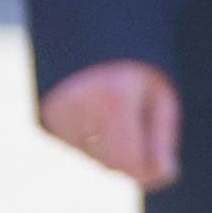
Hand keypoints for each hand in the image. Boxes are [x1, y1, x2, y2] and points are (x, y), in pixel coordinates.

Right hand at [40, 61, 183, 190]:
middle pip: (111, 163)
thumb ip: (163, 135)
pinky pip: (76, 147)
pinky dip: (91, 141)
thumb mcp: (161, 93)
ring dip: (111, 149)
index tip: (161, 165)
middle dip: (132, 159)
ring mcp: (59, 113)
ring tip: (121, 115)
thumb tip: (165, 174)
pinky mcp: (46, 119)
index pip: (129, 161)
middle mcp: (81, 107)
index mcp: (115, 99)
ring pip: (93, 158)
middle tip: (144, 133)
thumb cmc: (137, 68)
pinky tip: (99, 115)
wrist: (92, 38)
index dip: (148, 171)